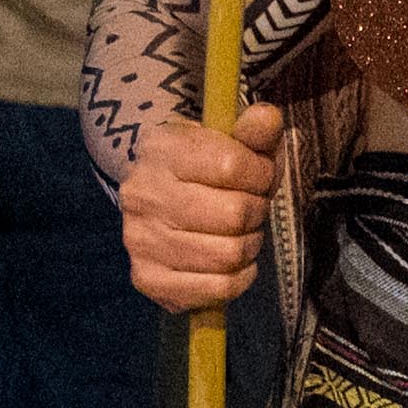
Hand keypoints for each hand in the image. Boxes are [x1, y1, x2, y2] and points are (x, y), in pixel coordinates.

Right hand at [121, 101, 283, 310]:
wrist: (164, 200)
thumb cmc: (209, 170)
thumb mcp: (233, 141)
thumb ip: (255, 130)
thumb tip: (267, 118)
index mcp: (162, 149)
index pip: (231, 166)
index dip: (260, 174)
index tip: (259, 175)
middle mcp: (142, 193)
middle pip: (233, 214)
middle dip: (256, 211)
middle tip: (249, 208)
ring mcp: (140, 239)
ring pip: (228, 254)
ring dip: (249, 246)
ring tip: (240, 233)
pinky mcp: (147, 279)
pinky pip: (217, 288)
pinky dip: (239, 278)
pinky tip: (234, 263)